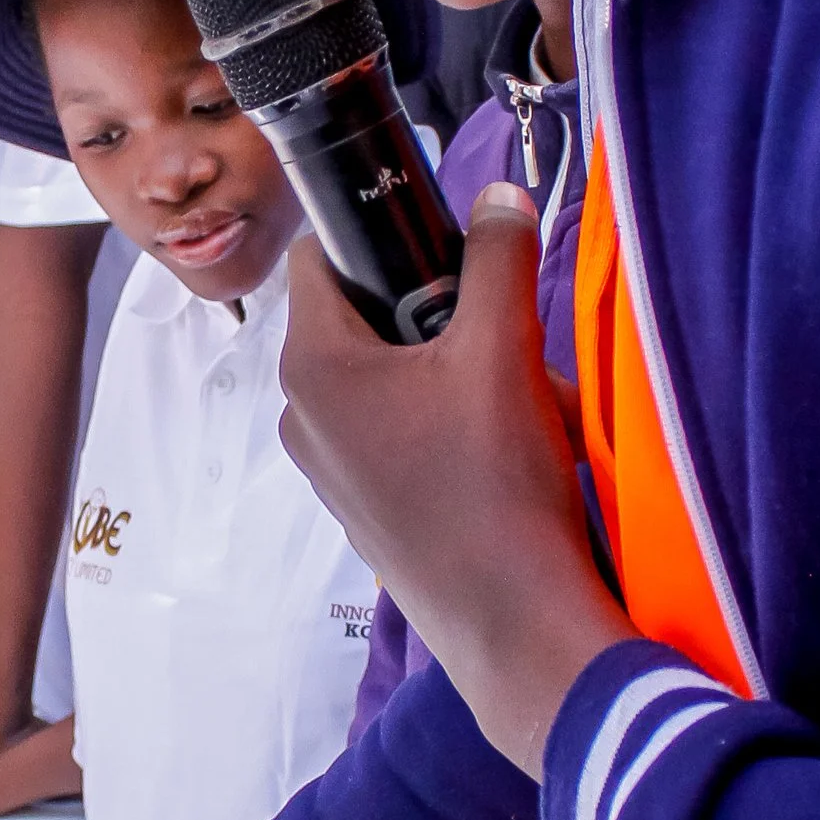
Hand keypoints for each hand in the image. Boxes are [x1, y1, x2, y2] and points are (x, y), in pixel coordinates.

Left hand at [277, 190, 632, 776]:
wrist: (511, 621)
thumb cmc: (494, 485)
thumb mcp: (503, 351)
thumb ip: (498, 260)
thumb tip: (499, 198)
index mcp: (314, 366)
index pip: (320, 258)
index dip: (377, 235)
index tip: (439, 243)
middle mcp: (302, 416)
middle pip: (363, 320)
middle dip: (435, 314)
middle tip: (499, 333)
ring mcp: (328, 470)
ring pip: (389, 381)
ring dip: (453, 374)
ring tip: (517, 400)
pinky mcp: (362, 509)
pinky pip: (397, 436)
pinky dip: (448, 426)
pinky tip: (507, 449)